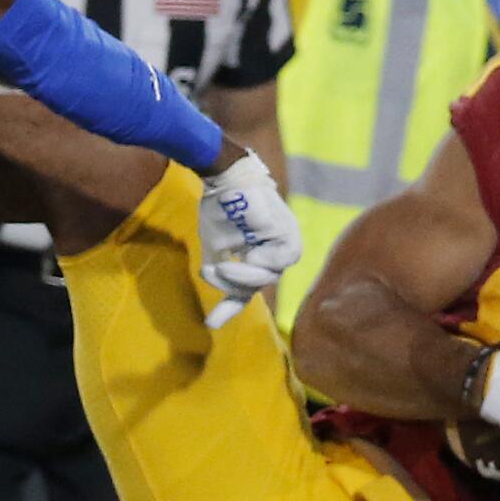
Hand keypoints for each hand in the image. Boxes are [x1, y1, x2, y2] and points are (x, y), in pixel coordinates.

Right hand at [197, 150, 300, 326]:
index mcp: (260, 254)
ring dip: (245, 277)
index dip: (229, 307)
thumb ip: (218, 274)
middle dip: (234, 286)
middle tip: (210, 271)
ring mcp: (285, 242)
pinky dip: (260, 263)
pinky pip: (281, 260)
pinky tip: (247, 254)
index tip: (209, 324)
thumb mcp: (215, 247)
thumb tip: (213, 293)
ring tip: (222, 266)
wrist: (225, 177)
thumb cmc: (220, 208)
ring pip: (270, 276)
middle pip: (258, 284)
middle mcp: (276, 250)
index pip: (248, 287)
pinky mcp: (289, 233)